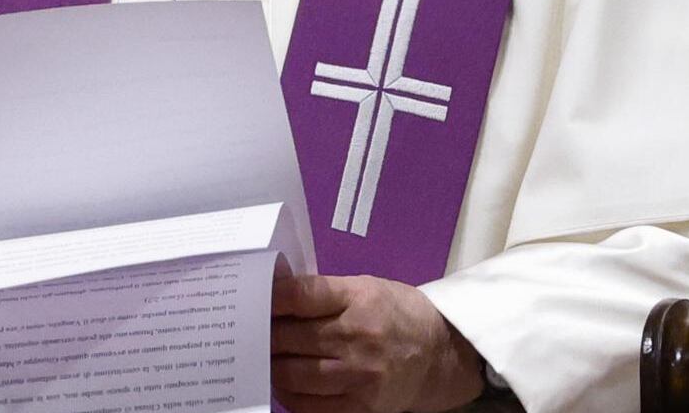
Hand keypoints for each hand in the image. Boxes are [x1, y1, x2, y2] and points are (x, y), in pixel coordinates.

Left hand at [271, 274, 484, 412]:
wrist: (439, 355)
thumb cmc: (397, 314)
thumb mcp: (366, 288)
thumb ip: (324, 292)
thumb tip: (274, 297)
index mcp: (359, 298)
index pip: (300, 296)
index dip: (269, 298)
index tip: (252, 297)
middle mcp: (358, 337)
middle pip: (289, 337)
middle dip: (263, 333)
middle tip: (248, 330)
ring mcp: (359, 375)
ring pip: (291, 374)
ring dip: (269, 366)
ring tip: (262, 357)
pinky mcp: (359, 407)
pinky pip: (307, 405)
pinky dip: (287, 394)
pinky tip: (282, 383)